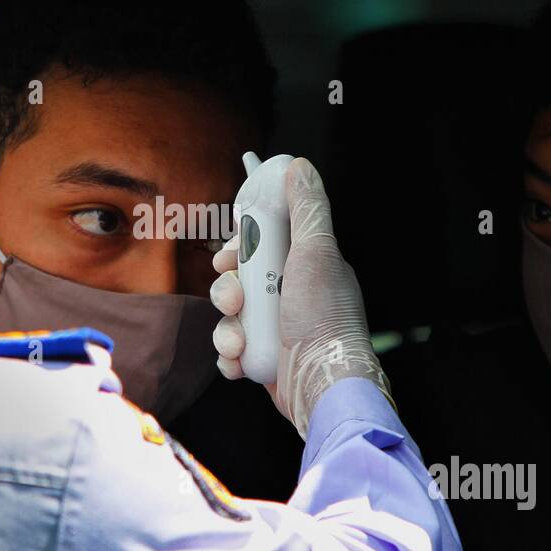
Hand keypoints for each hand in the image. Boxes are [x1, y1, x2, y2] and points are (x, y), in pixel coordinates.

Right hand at [210, 157, 389, 437]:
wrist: (323, 384)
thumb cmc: (325, 318)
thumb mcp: (317, 252)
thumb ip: (307, 209)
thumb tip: (298, 166)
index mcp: (305, 269)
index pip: (262, 245)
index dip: (240, 246)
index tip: (229, 252)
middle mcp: (290, 297)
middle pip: (237, 280)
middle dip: (226, 290)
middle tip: (234, 298)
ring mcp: (275, 330)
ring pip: (230, 317)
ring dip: (226, 328)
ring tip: (239, 341)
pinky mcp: (264, 360)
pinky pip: (231, 351)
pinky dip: (231, 356)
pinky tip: (241, 361)